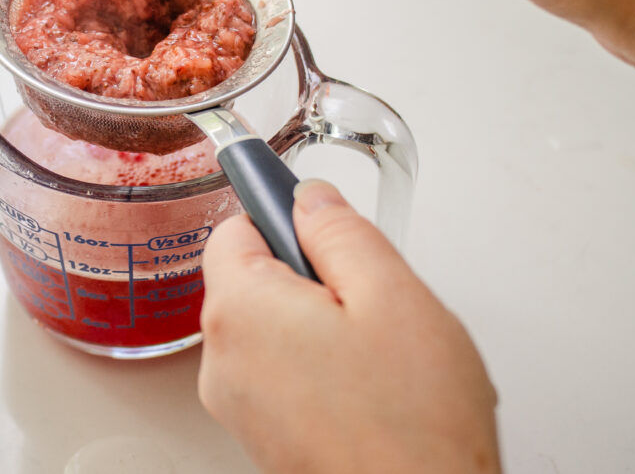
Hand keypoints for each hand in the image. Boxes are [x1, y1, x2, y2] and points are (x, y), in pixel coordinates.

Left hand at [198, 180, 500, 473]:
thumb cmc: (412, 425)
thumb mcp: (391, 293)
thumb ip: (340, 231)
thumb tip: (310, 199)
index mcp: (240, 312)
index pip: (234, 227)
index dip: (280, 213)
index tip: (314, 218)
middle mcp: (222, 360)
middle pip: (251, 279)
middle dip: (306, 274)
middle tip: (366, 300)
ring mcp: (238, 404)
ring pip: (268, 326)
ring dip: (314, 322)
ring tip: (372, 353)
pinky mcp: (260, 435)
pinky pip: (277, 371)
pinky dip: (313, 363)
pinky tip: (364, 385)